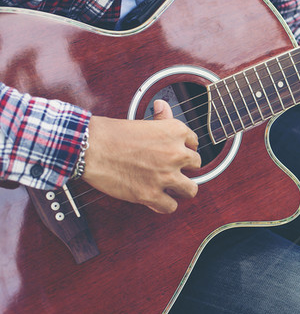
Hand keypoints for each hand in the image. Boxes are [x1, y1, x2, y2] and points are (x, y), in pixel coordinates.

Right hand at [82, 99, 200, 213]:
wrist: (90, 147)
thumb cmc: (111, 133)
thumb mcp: (142, 121)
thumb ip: (159, 118)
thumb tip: (163, 106)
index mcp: (175, 131)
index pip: (194, 143)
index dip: (185, 149)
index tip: (177, 153)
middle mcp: (176, 153)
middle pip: (196, 165)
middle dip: (184, 168)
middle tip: (172, 169)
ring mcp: (165, 175)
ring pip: (191, 189)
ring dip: (181, 189)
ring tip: (171, 187)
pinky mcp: (151, 194)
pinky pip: (170, 207)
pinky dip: (163, 205)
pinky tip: (157, 199)